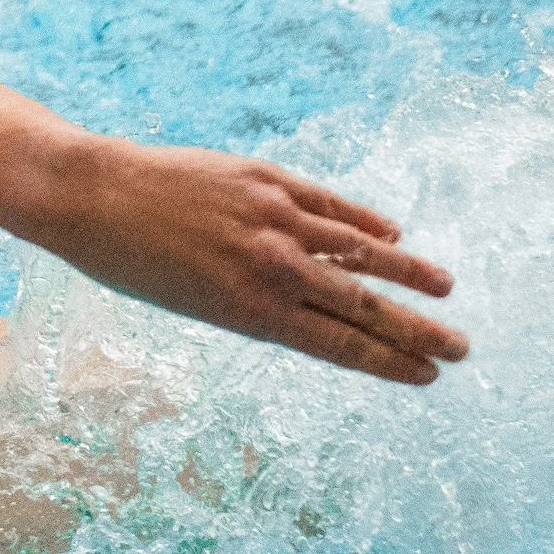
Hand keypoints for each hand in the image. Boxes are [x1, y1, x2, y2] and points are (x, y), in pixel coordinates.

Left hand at [18, 137, 468, 384]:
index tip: (428, 375)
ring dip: (407, 271)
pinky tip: (392, 236)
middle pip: (363, 305)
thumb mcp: (193, 302)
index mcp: (252, 311)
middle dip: (416, 331)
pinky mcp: (268, 179)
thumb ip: (257, 303)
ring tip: (444, 288)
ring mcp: (275, 218)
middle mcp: (274, 266)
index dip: (390, 362)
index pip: (341, 344)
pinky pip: (329, 205)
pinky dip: (363, 223)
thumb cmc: (130, 262)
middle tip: (461, 350)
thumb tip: (316, 298)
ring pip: (359, 250)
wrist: (92, 196)